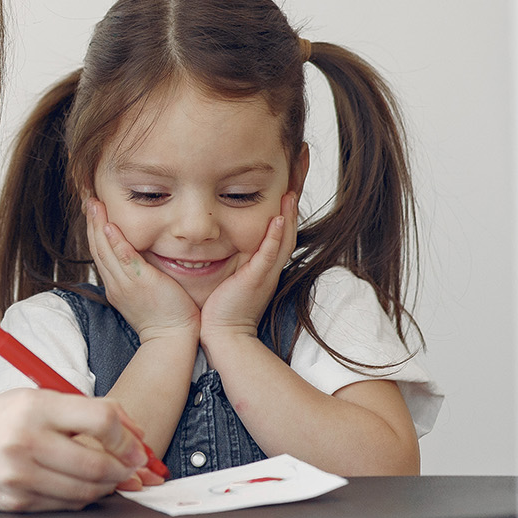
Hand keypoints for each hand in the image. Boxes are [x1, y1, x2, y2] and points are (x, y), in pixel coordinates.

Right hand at [0, 389, 150, 510]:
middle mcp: (27, 442)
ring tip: (111, 475)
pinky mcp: (18, 501)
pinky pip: (67, 504)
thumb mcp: (30, 398)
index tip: (136, 443)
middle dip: (125, 468)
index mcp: (33, 408)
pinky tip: (83, 486)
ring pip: (87, 490)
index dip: (127, 435)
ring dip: (108, 485)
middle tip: (133, 466)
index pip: (99, 420)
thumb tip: (129, 427)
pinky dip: (83, 497)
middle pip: (98, 463)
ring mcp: (21, 476)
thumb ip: (79, 408)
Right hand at [84, 198, 200, 345]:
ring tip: (94, 204)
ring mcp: (125, 283)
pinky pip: (123, 258)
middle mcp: (115, 283)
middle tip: (88, 199)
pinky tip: (110, 226)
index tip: (94, 212)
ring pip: (105, 250)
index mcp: (116, 285)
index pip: (100, 253)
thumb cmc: (166, 318)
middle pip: (97, 248)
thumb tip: (143, 261)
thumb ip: (141, 275)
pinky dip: (115, 242)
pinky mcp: (140, 282)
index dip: (95, 231)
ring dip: (98, 225)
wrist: (172, 338)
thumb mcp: (146, 294)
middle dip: (92, 222)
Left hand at [199, 192, 297, 341]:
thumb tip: (221, 245)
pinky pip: (269, 255)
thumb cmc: (221, 310)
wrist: (224, 336)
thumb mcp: (231, 280)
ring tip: (292, 191)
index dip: (285, 213)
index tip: (287, 189)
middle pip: (288, 232)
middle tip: (297, 182)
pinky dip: (275, 237)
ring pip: (284, 240)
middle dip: (293, 206)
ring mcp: (265, 274)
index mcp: (265, 268)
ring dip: (289, 215)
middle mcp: (270, 269)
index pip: (279, 235)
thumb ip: (233, 263)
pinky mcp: (255, 280)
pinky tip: (278, 219)